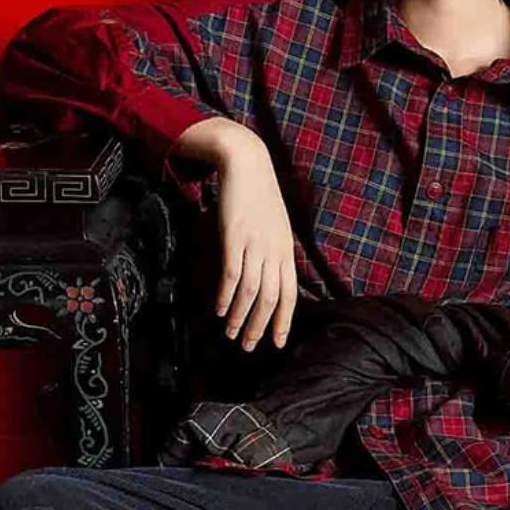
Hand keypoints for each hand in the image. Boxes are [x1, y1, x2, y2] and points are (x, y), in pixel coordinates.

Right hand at [203, 127, 298, 350]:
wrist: (246, 163)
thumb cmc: (258, 196)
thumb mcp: (273, 226)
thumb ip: (272, 252)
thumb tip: (266, 279)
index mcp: (286, 250)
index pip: (289, 294)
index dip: (283, 320)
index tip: (277, 343)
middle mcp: (274, 250)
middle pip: (270, 298)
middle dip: (260, 327)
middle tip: (248, 347)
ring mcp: (256, 244)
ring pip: (251, 291)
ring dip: (240, 318)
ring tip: (230, 335)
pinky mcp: (235, 236)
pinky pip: (232, 274)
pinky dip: (227, 296)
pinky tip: (220, 311)